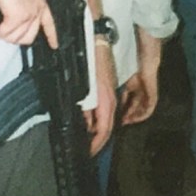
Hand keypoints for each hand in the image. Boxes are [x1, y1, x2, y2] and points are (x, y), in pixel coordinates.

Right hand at [0, 0, 55, 47]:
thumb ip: (21, 6)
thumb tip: (12, 23)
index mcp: (39, 1)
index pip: (49, 23)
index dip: (52, 36)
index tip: (54, 45)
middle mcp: (37, 8)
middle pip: (29, 37)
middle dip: (13, 38)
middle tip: (3, 32)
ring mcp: (30, 13)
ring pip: (15, 37)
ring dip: (2, 34)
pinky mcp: (19, 16)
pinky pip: (5, 33)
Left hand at [84, 40, 116, 154]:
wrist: (97, 42)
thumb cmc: (90, 63)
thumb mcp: (83, 90)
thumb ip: (84, 109)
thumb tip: (85, 126)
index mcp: (107, 101)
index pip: (104, 130)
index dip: (96, 145)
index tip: (88, 152)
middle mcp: (111, 100)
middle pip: (107, 127)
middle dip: (97, 141)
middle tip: (86, 148)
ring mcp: (111, 94)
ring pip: (107, 118)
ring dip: (97, 130)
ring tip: (85, 137)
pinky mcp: (107, 89)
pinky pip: (104, 109)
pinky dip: (97, 118)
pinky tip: (88, 119)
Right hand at [119, 68, 158, 124]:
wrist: (145, 67)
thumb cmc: (136, 74)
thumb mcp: (127, 87)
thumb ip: (124, 97)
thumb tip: (120, 107)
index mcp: (138, 94)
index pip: (132, 106)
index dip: (126, 113)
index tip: (120, 119)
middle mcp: (144, 97)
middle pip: (138, 110)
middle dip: (131, 117)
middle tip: (124, 122)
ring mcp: (149, 98)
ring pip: (143, 111)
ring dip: (136, 117)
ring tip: (129, 121)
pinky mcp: (153, 98)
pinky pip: (149, 109)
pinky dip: (143, 114)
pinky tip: (137, 117)